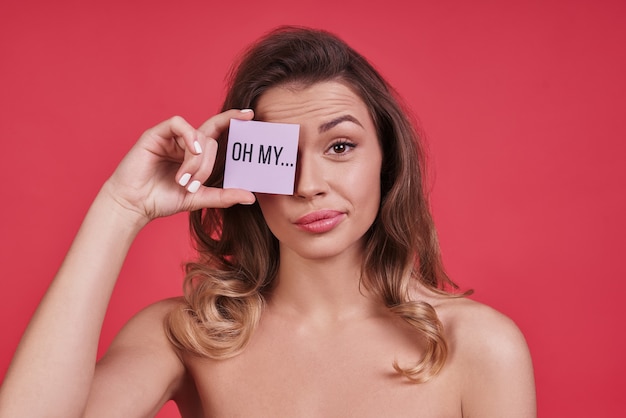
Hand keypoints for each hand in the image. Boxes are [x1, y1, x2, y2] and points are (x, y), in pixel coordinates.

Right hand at [104, 109, 255, 222]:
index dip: (232, 120)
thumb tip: (251, 196)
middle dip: (205, 166)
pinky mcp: (155, 134)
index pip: (216, 131)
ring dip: (195, 161)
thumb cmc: (162, 200)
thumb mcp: (199, 197)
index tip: (250, 115)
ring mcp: (170, 137)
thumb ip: (224, 196)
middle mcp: (183, 142)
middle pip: (209, 141)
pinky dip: (188, 136)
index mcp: (194, 153)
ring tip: (183, 180)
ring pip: (196, 136)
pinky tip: (190, 151)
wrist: (134, 205)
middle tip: (192, 185)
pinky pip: (178, 124)